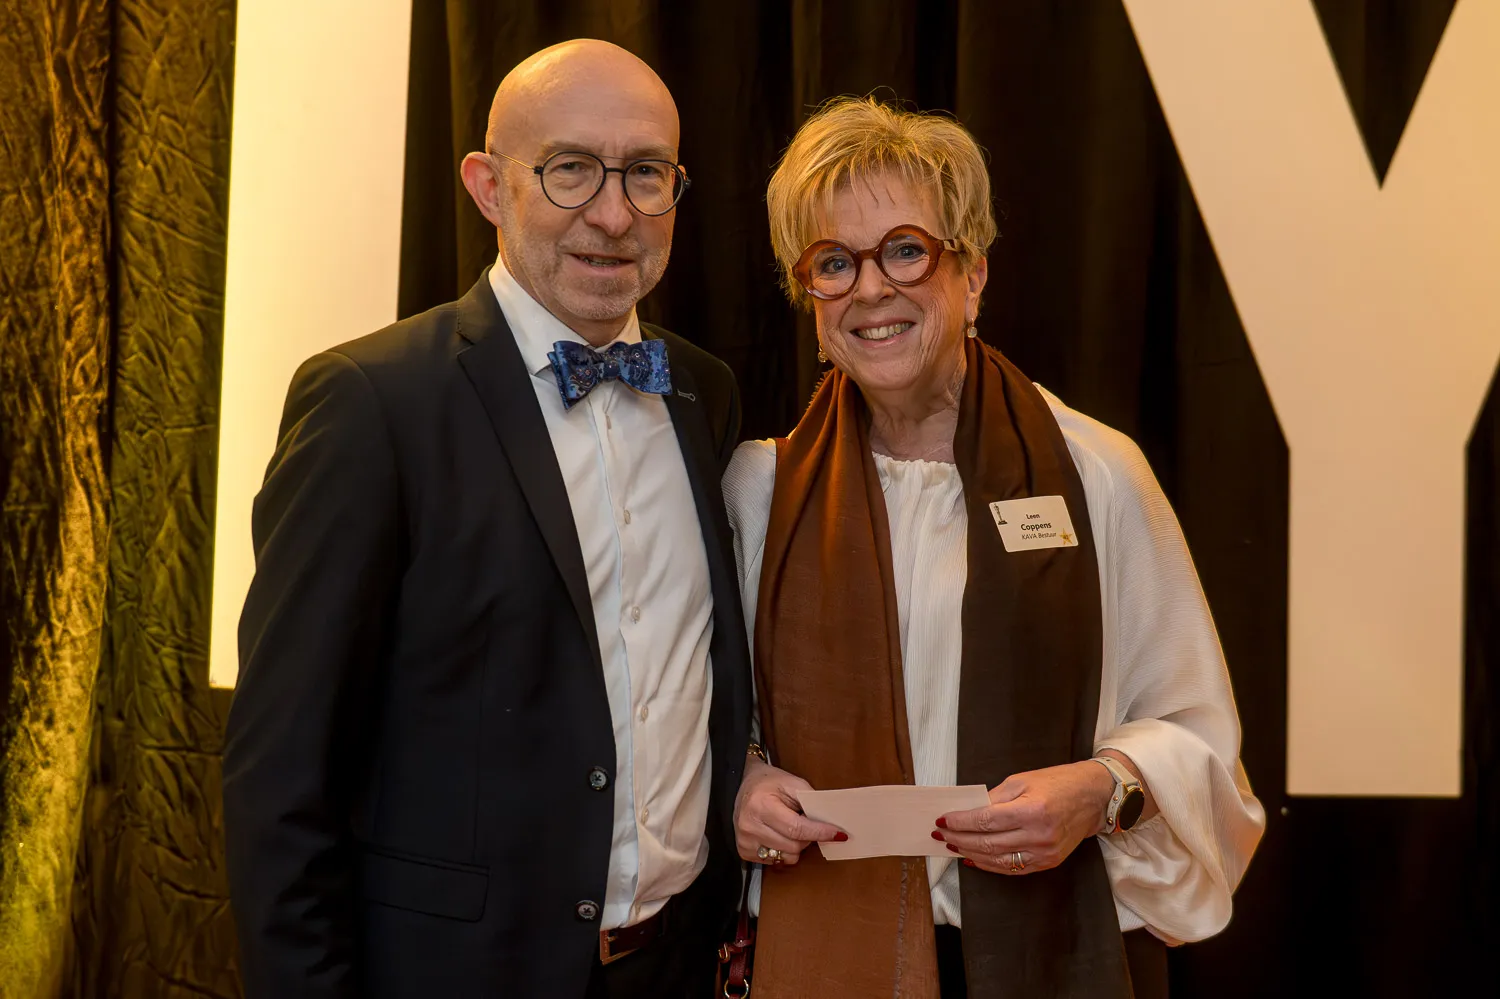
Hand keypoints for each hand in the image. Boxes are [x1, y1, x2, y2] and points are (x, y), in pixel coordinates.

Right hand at [733, 757, 845, 866]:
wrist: (741, 784)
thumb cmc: (769, 782)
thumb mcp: (791, 782)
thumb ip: (811, 800)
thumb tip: (831, 821)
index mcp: (761, 805)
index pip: (796, 828)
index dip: (819, 832)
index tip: (838, 834)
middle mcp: (750, 825)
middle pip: (794, 845)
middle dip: (808, 837)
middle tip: (808, 823)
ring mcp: (745, 840)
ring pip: (786, 857)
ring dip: (796, 846)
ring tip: (790, 828)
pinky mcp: (744, 851)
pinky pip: (775, 861)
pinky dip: (783, 850)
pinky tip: (778, 835)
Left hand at [933, 761, 1113, 874]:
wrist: (1093, 798)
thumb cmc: (1058, 783)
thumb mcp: (1022, 781)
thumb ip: (993, 798)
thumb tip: (968, 811)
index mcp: (1031, 810)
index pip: (985, 821)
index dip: (960, 822)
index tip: (942, 820)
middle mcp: (1038, 835)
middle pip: (988, 843)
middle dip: (960, 839)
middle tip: (941, 834)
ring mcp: (1044, 853)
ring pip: (998, 860)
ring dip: (971, 854)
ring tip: (954, 846)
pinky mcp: (1048, 862)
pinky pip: (1012, 868)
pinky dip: (991, 865)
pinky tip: (975, 859)